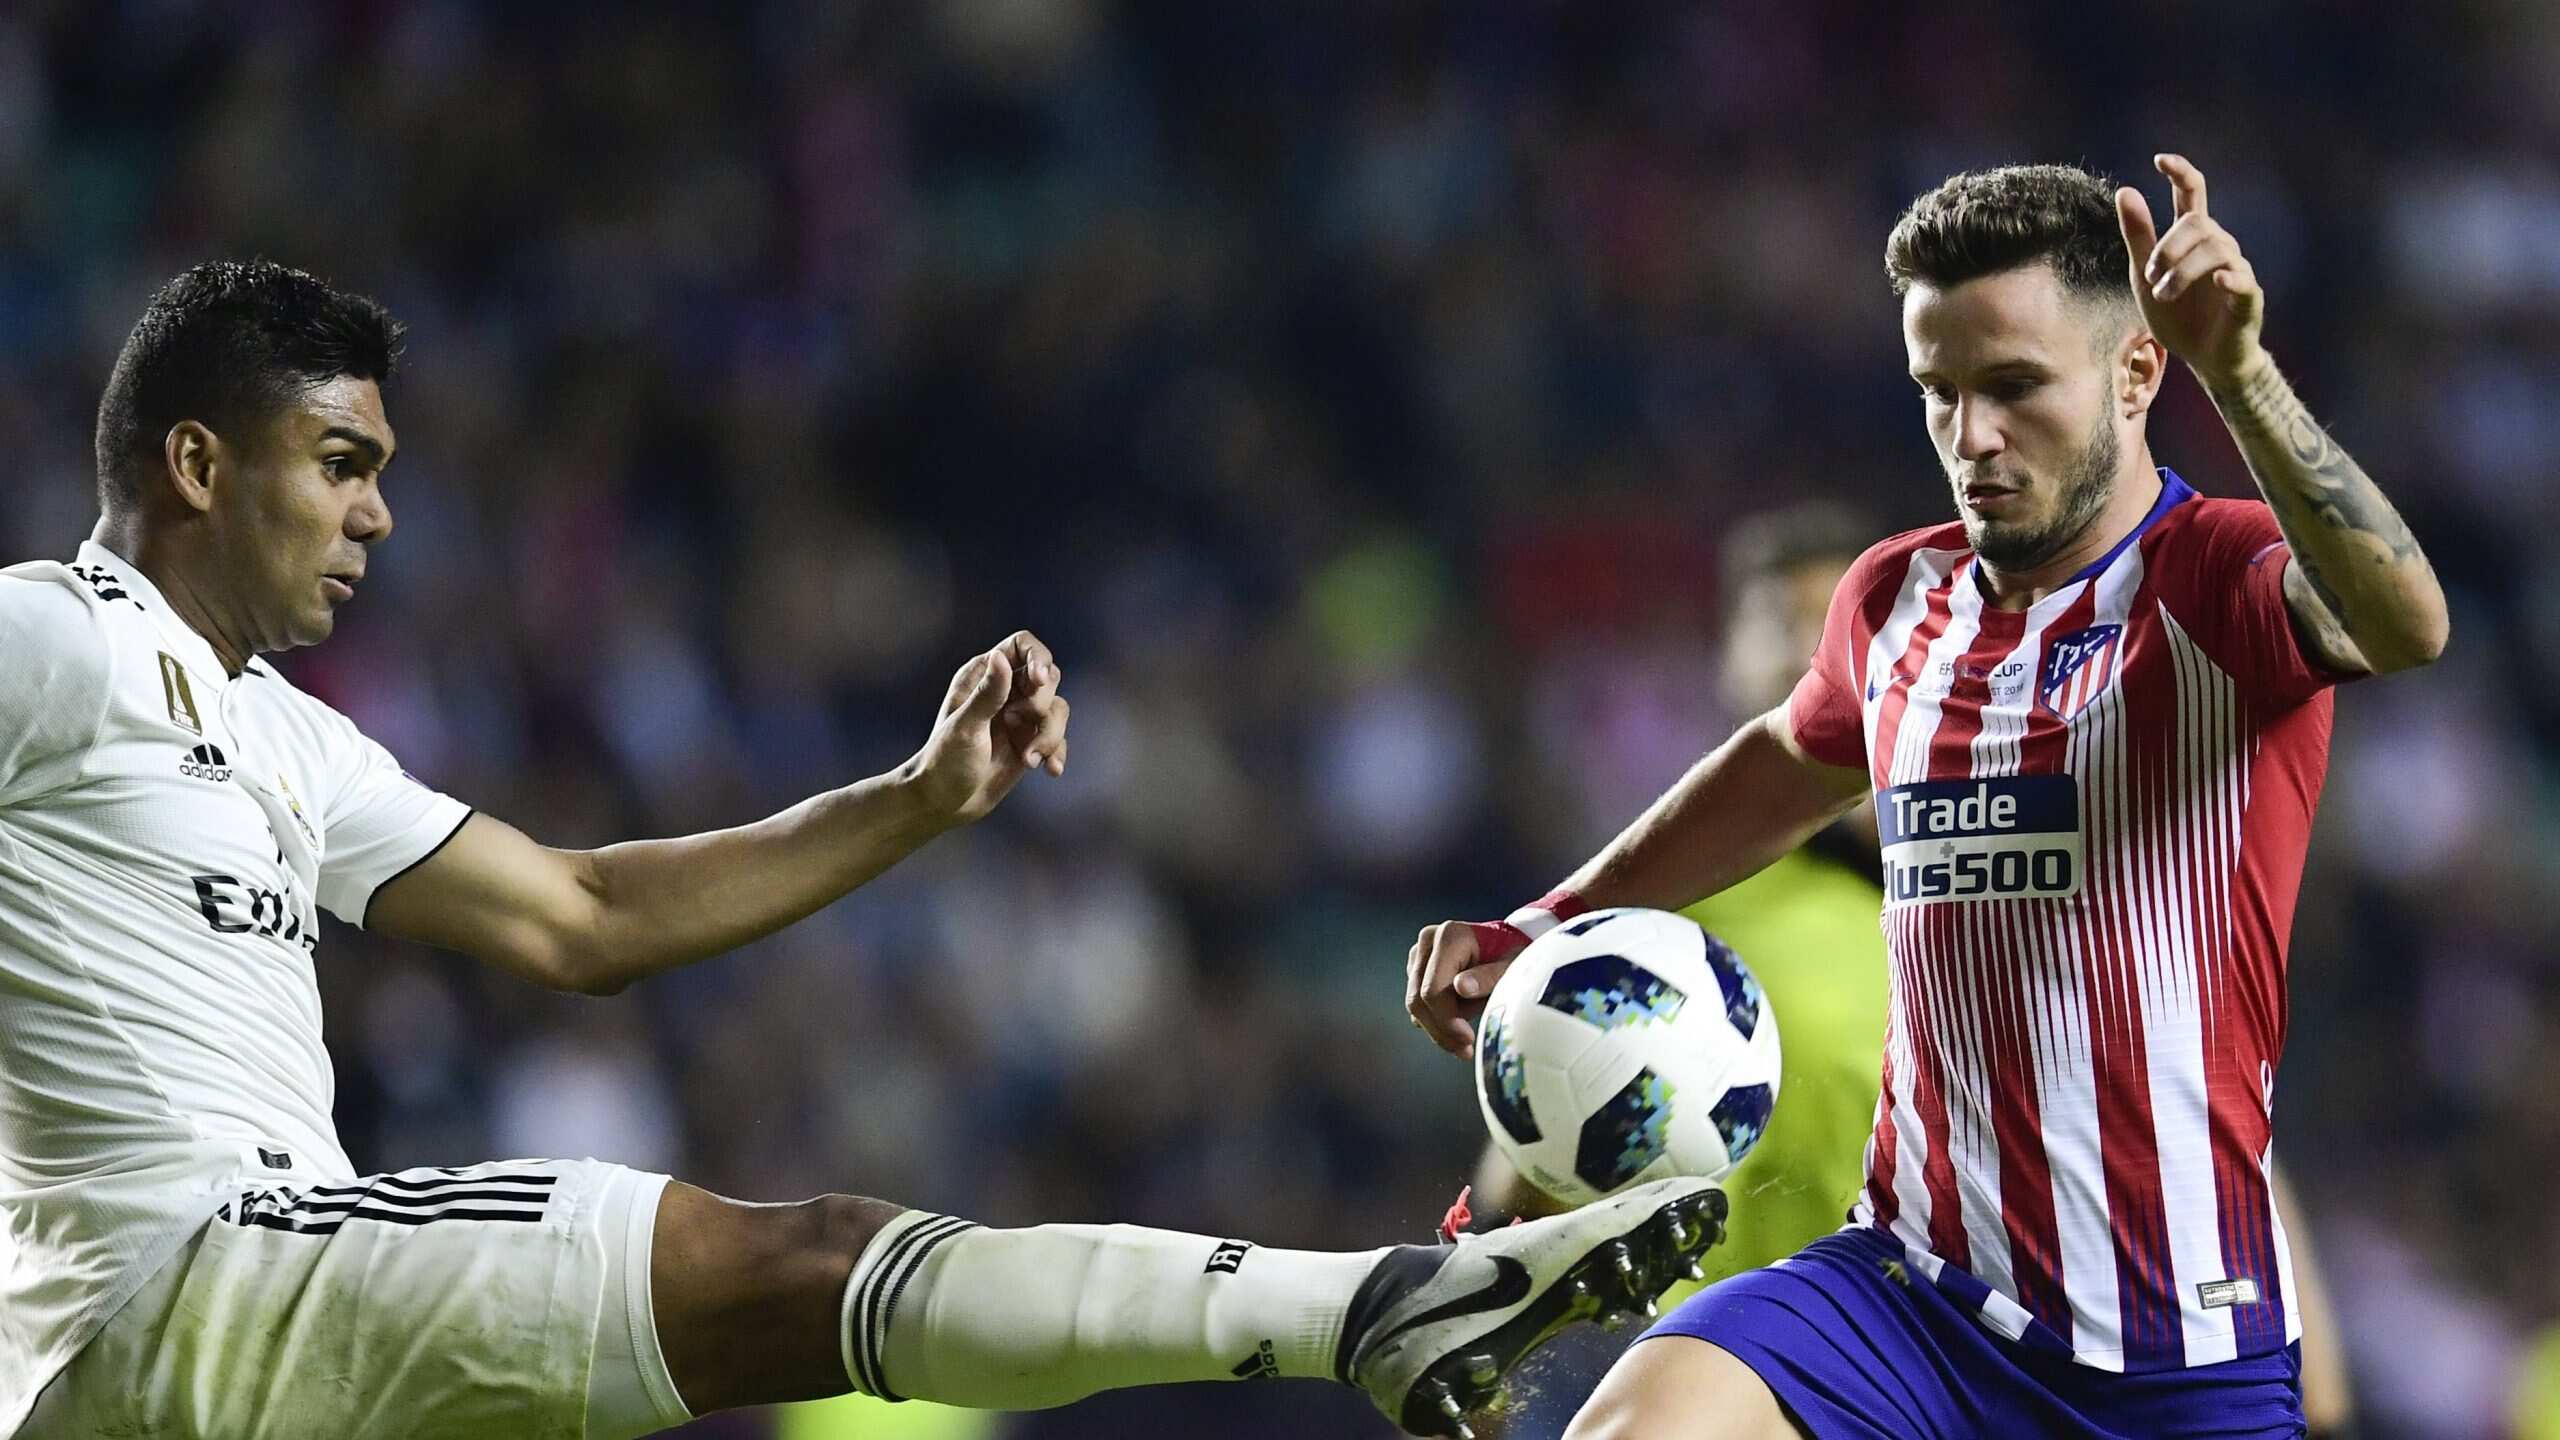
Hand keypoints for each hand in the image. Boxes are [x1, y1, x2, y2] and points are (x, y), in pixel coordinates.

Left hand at [906, 631, 1070, 823]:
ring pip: (1058, 709)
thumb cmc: (944, 762)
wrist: (942, 803)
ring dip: (1050, 735)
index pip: (1022, 645)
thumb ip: (988, 694)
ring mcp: (1020, 717)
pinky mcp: (1029, 742)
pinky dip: (1057, 752)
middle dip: (1043, 702)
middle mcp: (1005, 691)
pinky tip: (1049, 770)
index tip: (1039, 680)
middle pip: (1048, 676)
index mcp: (982, 676)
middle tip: (1021, 721)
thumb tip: (1001, 657)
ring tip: (1029, 760)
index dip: (1038, 656)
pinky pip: (1058, 738)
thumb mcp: (965, 727)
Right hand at [1404, 919, 1527, 1059]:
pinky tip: (1457, 1026)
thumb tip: (1462, 988)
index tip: (1467, 1039)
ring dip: (1439, 1028)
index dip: (1446, 1020)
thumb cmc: (1511, 954)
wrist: (1506, 944)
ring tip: (1466, 1038)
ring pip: (1415, 1005)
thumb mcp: (1511, 966)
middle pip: (1418, 999)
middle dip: (1441, 1029)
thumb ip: (1489, 977)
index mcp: (1449, 937)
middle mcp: (1428, 941)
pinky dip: (1435, 1021)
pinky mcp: (1417, 969)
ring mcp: (1419, 955)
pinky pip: (1419, 1004)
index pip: (1432, 990)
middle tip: (1465, 1049)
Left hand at [2115, 153, 2268, 388]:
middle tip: (2150, 274)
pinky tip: (2216, 280)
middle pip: (2197, 222)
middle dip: (2167, 246)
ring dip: (2181, 271)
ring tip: (2163, 294)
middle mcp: (2219, 245)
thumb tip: (2125, 190)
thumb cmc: (2178, 315)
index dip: (2180, 172)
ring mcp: (2237, 269)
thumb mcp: (2144, 274)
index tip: (2160, 160)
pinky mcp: (2249, 296)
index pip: (2192, 193)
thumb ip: (2138, 235)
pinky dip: (2229, 276)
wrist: (2204, 358)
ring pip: (2214, 248)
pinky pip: (2243, 278)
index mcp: (2193, 239)